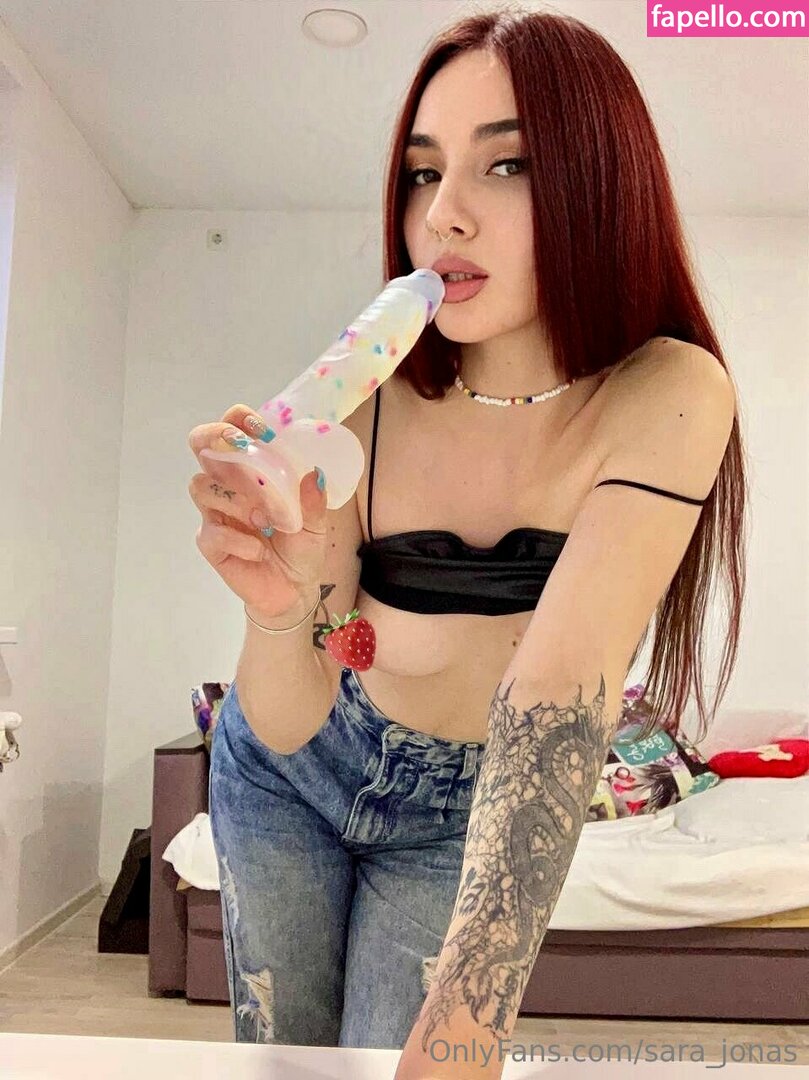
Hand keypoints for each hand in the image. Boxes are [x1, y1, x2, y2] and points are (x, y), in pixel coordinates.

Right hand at [187, 403, 327, 617]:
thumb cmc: (300, 548)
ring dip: (237, 501)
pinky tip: (259, 551)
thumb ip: (314, 500)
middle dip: (215, 438)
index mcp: (251, 471)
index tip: (258, 427)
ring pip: (203, 486)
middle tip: (240, 448)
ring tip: (265, 522)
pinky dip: (239, 540)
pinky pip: (212, 531)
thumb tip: (315, 473)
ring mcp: (215, 512)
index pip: (232, 431)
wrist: (293, 591)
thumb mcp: (315, 524)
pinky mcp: (210, 542)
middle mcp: (228, 485)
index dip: (236, 421)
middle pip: (201, 446)